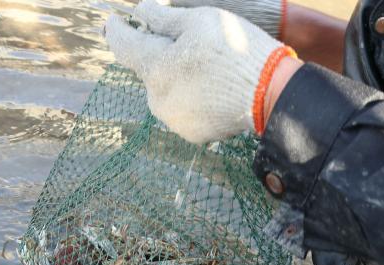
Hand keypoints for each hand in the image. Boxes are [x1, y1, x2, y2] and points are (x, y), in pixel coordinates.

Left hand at [105, 0, 299, 143]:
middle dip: (160, 55)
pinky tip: (214, 89)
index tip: (114, 21)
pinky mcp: (189, 133)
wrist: (270, 93)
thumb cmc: (236, 51)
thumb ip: (161, 18)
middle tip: (190, 43)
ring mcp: (172, 119)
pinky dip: (191, 97)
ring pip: (164, 90)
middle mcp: (156, 99)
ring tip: (209, 70)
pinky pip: (181, 109)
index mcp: (155, 68)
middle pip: (148, 69)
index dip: (116, 30)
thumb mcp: (199, 21)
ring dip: (176, 77)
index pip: (122, 46)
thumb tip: (139, 12)